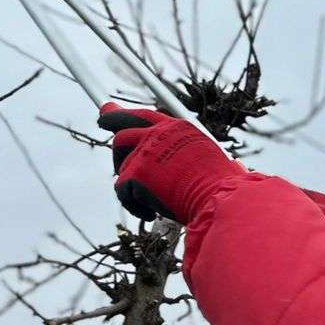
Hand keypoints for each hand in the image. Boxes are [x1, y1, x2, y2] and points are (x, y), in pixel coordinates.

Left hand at [96, 102, 239, 223]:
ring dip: (131, 186)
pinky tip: (150, 214)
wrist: (221, 201)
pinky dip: (133, 206)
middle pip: (122, 128)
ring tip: (151, 203)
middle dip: (110, 125)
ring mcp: (146, 151)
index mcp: (179, 129)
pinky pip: (121, 191)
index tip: (109, 110)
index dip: (125, 113)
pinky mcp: (137, 172)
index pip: (146, 117)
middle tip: (101, 121)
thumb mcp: (205, 163)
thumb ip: (185, 157)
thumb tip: (219, 167)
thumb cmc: (222, 190)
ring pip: (121, 167)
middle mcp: (160, 134)